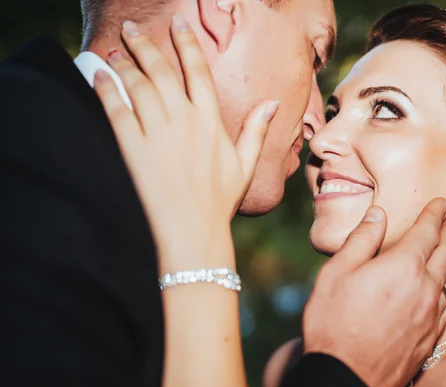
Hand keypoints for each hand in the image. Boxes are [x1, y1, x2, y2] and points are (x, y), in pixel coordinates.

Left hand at [94, 17, 278, 272]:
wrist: (192, 230)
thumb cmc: (219, 200)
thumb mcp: (245, 165)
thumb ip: (256, 131)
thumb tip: (273, 103)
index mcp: (211, 122)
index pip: (198, 71)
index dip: (187, 44)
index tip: (179, 23)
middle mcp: (184, 121)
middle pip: (161, 71)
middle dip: (146, 45)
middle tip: (133, 28)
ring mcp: (158, 134)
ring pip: (138, 86)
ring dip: (124, 63)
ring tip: (115, 49)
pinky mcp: (134, 149)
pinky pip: (117, 111)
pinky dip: (106, 89)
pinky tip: (98, 75)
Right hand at [303, 198, 445, 386]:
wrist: (346, 376)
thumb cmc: (334, 323)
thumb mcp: (336, 272)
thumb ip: (361, 239)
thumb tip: (378, 214)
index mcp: (402, 266)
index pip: (427, 231)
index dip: (436, 214)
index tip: (443, 203)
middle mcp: (424, 286)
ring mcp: (431, 313)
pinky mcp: (431, 335)